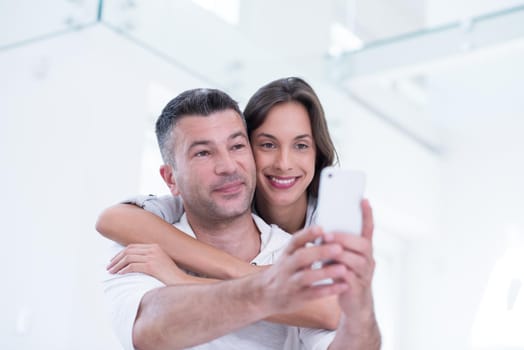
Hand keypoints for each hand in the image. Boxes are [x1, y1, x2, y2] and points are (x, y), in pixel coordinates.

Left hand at [107, 243, 188, 284]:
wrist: (180, 281)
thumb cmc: (169, 275)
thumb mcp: (159, 262)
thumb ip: (148, 258)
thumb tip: (133, 262)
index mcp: (155, 246)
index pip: (132, 247)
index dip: (120, 253)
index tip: (113, 261)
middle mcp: (153, 249)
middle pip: (128, 251)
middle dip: (116, 259)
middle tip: (109, 267)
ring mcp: (153, 257)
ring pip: (128, 258)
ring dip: (117, 265)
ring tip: (111, 272)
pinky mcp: (152, 266)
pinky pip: (133, 266)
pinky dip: (124, 270)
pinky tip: (119, 274)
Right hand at [257, 227, 349, 315]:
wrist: (266, 295)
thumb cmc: (284, 272)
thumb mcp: (289, 256)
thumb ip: (304, 246)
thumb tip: (326, 231)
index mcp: (286, 254)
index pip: (295, 241)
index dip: (307, 234)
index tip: (321, 228)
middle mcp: (286, 267)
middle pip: (301, 257)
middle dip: (320, 252)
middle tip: (339, 248)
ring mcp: (290, 283)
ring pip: (306, 277)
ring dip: (325, 272)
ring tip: (343, 269)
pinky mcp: (296, 298)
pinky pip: (313, 294)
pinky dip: (328, 290)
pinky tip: (343, 286)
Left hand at [328, 199, 380, 344]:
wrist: (354, 305)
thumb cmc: (345, 277)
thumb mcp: (342, 259)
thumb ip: (336, 246)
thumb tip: (321, 232)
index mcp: (364, 250)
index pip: (369, 230)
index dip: (367, 215)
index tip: (364, 200)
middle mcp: (368, 260)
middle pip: (362, 244)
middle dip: (343, 238)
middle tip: (327, 235)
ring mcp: (365, 275)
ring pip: (356, 260)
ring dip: (339, 254)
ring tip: (323, 250)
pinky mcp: (357, 288)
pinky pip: (349, 278)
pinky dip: (336, 272)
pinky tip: (325, 269)